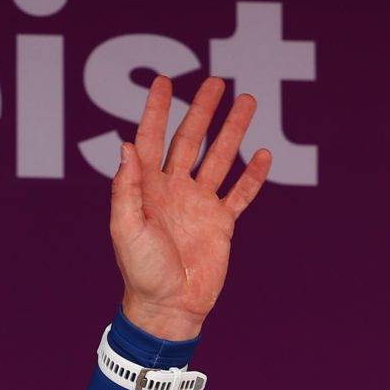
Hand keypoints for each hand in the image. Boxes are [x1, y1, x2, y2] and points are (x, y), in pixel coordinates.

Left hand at [108, 74, 271, 340]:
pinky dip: (252, 176)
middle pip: (190, 141)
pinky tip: (263, 154)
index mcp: (147, 189)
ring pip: (219, 159)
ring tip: (247, 101)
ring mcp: (199, 205)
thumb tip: (126, 146)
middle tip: (217, 81)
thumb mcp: (126, 230)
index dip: (157, 111)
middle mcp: (174, 191)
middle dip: (203, 111)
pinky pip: (240, 194)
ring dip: (233, 131)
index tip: (164, 81)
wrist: (169, 307)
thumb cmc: (141, 272)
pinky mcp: (221, 224)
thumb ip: (127, 189)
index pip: (152, 140)